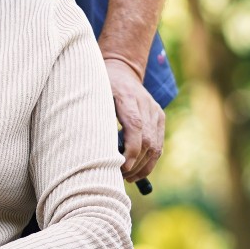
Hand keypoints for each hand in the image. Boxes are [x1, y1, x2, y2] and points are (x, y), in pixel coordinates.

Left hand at [105, 54, 164, 181]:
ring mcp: (156, 112)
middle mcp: (146, 105)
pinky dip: (150, 160)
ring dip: (143, 166)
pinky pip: (158, 144)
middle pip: (147, 141)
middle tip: (120, 176)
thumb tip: (89, 148)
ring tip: (129, 178)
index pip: (136, 127)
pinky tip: (138, 171)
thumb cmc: (101, 85)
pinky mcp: (160, 118)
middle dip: (135, 163)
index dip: (131, 150)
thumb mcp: (94, 95)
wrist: (122, 70)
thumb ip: (94, 116)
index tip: (121, 168)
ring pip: (156, 146)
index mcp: (128, 98)